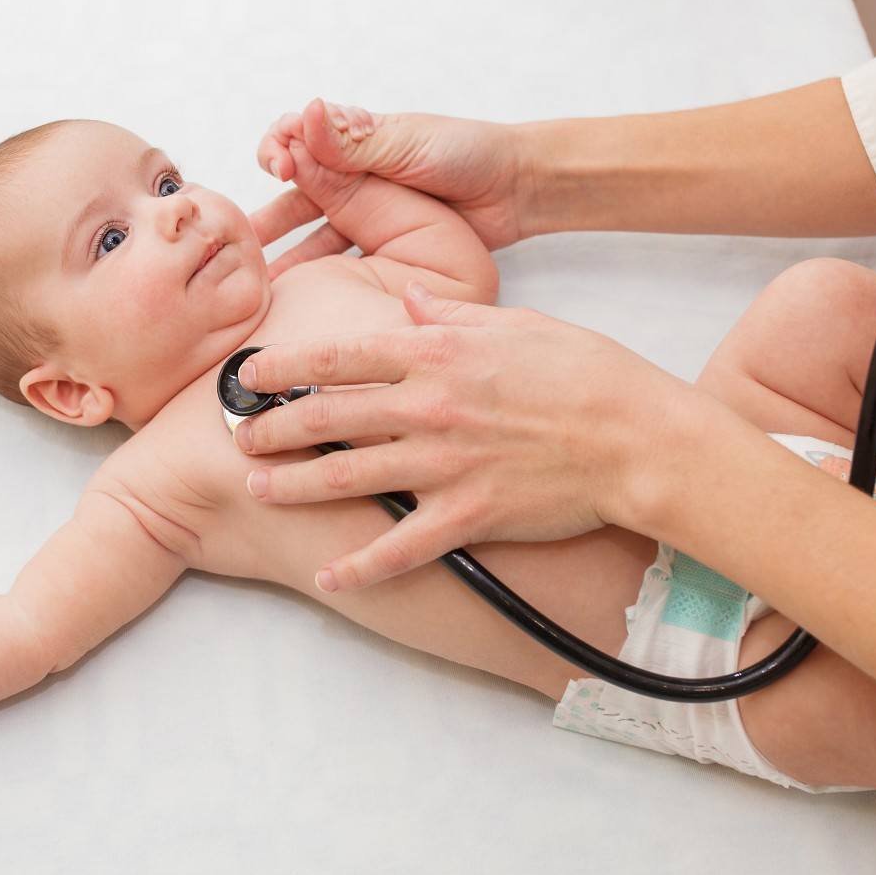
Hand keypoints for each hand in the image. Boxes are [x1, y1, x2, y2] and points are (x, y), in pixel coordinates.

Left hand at [232, 284, 705, 591]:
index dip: (284, 364)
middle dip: (274, 427)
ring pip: (348, 478)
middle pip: (328, 417)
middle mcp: (429, 406)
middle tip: (238, 435)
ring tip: (258, 487)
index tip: (248, 372)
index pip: (340, 356)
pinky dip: (361, 567)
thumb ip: (451, 310)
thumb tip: (409, 298)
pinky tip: (328, 576)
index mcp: (438, 352)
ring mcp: (445, 464)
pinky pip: (401, 547)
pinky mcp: (468, 515)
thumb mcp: (516, 321)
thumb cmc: (585, 372)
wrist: (637, 437)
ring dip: (296, 485)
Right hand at [251, 97, 525, 260]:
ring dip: (286, 250)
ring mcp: (370, 211)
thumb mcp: (406, 144)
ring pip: (314, 230)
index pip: (299, 139)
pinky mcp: (384, 244)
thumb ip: (353, 140)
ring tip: (259, 277)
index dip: (280, 149)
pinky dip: (318, 273)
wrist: (517, 189)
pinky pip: (342, 257)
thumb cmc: (468, 154)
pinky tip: (299, 293)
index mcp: (357, 139)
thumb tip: (305, 115)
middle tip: (245, 236)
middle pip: (298, 192)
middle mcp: (357, 174)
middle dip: (268, 213)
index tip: (279, 167)